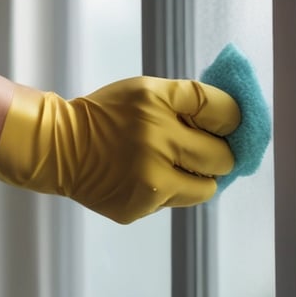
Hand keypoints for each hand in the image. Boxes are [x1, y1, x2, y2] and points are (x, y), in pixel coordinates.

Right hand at [0, 76, 239, 223]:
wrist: (59, 147)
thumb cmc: (108, 115)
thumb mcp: (145, 91)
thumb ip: (189, 100)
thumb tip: (236, 121)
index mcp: (158, 103)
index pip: (225, 112)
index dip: (231, 120)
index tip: (225, 125)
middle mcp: (156, 140)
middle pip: (223, 157)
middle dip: (217, 154)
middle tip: (200, 150)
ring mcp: (149, 178)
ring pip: (206, 188)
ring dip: (197, 178)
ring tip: (171, 165)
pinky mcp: (140, 205)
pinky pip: (177, 201)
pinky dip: (169, 190)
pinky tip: (144, 178)